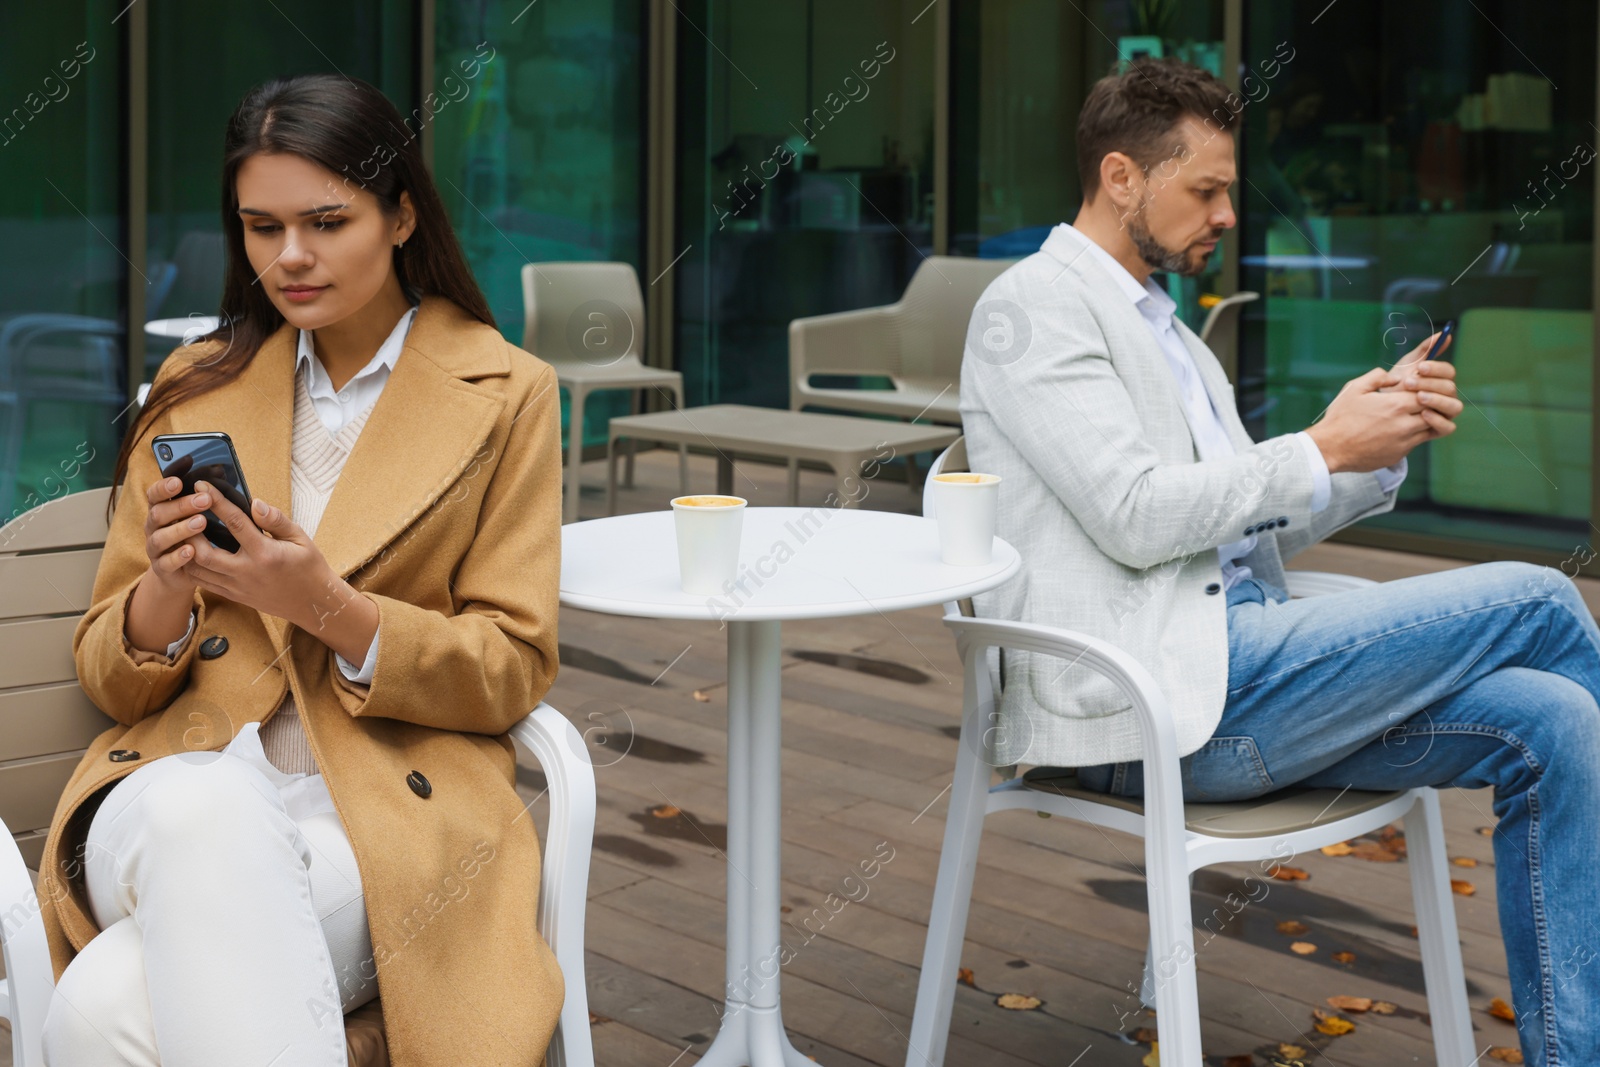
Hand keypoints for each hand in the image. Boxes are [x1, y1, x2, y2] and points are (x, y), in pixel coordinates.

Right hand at [141, 473, 207, 596]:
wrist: (187, 572)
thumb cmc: (197, 536)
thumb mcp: (199, 514)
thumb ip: (205, 495)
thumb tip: (221, 470)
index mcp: (161, 509)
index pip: (154, 494)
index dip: (163, 487)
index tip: (179, 481)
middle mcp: (154, 527)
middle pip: (159, 513)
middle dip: (181, 505)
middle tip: (205, 500)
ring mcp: (155, 548)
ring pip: (160, 537)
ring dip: (181, 529)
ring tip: (202, 522)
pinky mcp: (162, 568)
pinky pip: (165, 562)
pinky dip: (177, 556)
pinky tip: (192, 550)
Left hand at [182, 483, 378, 665]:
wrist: (312, 603)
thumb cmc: (308, 567)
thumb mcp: (300, 538)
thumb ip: (276, 520)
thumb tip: (255, 502)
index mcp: (265, 553)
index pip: (234, 522)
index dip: (216, 501)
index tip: (201, 485)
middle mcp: (247, 572)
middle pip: (204, 552)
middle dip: (189, 531)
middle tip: (183, 513)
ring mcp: (238, 587)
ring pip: (198, 570)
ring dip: (186, 550)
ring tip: (182, 531)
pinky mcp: (234, 596)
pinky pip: (204, 583)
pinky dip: (193, 567)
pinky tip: (190, 553)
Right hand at [1305, 367, 1432, 473]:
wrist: (1330, 449)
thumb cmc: (1340, 418)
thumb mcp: (1354, 388)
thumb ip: (1377, 377)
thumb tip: (1394, 377)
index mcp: (1396, 404)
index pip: (1427, 392)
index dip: (1424, 388)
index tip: (1414, 387)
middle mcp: (1405, 424)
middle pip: (1434, 410)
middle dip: (1429, 403)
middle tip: (1417, 400)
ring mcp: (1405, 441)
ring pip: (1430, 427)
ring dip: (1425, 419)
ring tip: (1411, 414)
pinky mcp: (1400, 454)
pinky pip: (1417, 441)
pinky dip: (1414, 434)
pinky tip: (1399, 429)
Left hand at [1380, 329, 1462, 437]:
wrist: (1378, 409)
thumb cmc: (1396, 384)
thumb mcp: (1407, 364)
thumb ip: (1425, 349)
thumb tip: (1445, 334)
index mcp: (1441, 379)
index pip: (1448, 371)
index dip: (1436, 368)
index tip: (1420, 367)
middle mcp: (1446, 395)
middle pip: (1450, 388)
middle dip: (1430, 384)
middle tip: (1409, 383)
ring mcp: (1444, 413)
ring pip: (1455, 407)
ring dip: (1438, 401)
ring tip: (1419, 398)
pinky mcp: (1439, 429)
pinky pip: (1448, 427)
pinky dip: (1439, 421)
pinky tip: (1423, 414)